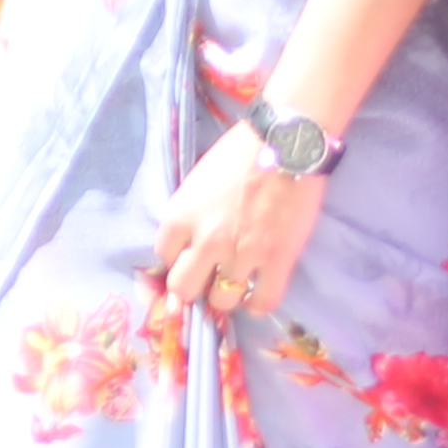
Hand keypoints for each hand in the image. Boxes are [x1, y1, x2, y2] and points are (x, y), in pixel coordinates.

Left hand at [148, 120, 331, 320]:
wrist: (286, 143)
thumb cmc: (238, 152)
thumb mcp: (196, 180)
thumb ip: (188, 214)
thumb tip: (186, 243)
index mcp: (180, 216)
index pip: (162, 256)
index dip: (174, 259)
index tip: (185, 258)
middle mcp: (206, 241)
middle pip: (183, 289)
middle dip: (191, 287)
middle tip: (205, 280)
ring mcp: (242, 255)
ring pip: (222, 302)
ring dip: (225, 296)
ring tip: (233, 286)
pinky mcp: (278, 261)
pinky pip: (263, 302)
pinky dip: (258, 304)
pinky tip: (256, 295)